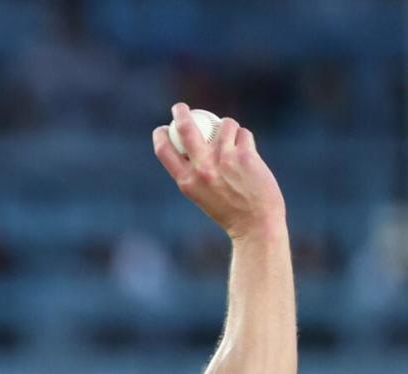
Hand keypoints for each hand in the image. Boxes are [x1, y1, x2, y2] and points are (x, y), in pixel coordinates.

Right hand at [153, 102, 285, 239]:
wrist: (255, 224)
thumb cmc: (228, 210)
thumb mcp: (200, 194)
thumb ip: (193, 172)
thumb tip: (189, 145)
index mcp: (186, 181)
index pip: (164, 151)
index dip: (160, 135)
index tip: (163, 128)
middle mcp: (201, 168)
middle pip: (186, 128)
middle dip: (180, 112)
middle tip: (179, 107)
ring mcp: (223, 160)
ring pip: (223, 124)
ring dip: (228, 126)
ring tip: (232, 139)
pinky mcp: (244, 156)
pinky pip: (242, 134)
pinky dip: (244, 139)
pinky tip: (247, 152)